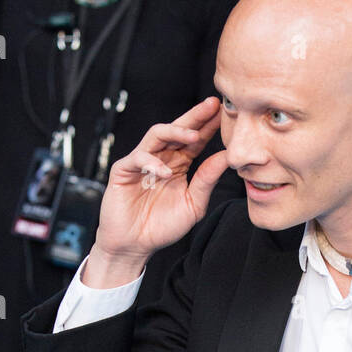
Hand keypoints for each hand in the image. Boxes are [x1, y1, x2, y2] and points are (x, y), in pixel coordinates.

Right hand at [84, 95, 226, 287]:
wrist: (134, 245)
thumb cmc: (162, 227)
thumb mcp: (193, 204)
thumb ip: (207, 180)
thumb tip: (227, 157)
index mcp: (178, 164)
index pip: (194, 140)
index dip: (208, 126)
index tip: (225, 114)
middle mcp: (161, 158)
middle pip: (177, 129)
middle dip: (195, 116)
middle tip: (212, 105)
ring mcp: (141, 162)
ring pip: (157, 135)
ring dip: (176, 132)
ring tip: (194, 136)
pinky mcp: (124, 170)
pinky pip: (138, 158)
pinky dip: (153, 162)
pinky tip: (166, 172)